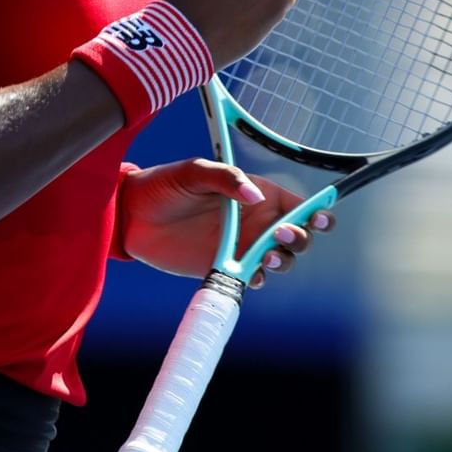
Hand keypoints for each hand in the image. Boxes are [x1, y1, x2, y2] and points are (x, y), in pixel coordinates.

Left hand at [118, 159, 333, 286]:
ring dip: (281, 261)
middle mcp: (254, 221)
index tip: (320, 218)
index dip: (316, 212)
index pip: (296, 205)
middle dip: (300, 239)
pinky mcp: (224, 267)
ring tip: (263, 255)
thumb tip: (254, 195)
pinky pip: (252, 278)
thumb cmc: (162, 185)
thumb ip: (225, 178)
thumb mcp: (193, 172)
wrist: (130, 216)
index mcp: (255, 194)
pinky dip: (257, 278)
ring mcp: (241, 246)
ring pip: (279, 260)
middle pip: (297, 236)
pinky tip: (248, 273)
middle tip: (280, 235)